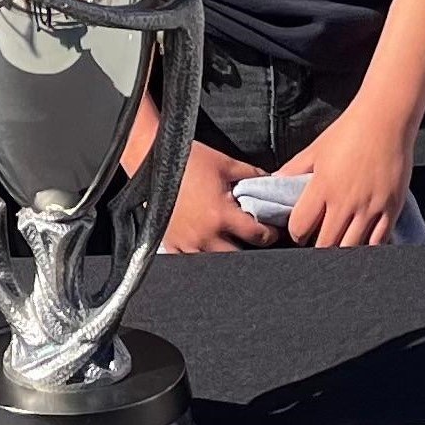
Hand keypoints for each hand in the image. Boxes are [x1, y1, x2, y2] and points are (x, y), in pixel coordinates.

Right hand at [163, 142, 282, 253]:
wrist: (152, 161)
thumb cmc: (187, 160)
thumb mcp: (225, 163)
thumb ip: (252, 175)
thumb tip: (271, 184)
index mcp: (221, 215)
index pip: (258, 236)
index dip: (270, 234)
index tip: (272, 231)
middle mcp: (205, 235)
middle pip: (239, 256)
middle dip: (249, 248)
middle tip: (251, 237)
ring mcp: (187, 243)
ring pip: (216, 263)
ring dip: (226, 254)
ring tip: (228, 240)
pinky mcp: (171, 245)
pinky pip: (191, 262)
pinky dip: (201, 257)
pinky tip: (206, 245)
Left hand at [272, 104, 415, 248]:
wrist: (386, 119)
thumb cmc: (349, 131)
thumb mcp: (315, 149)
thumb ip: (294, 170)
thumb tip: (274, 182)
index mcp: (323, 187)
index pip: (300, 227)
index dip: (296, 233)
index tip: (300, 230)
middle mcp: (346, 202)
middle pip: (326, 244)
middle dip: (317, 247)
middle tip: (318, 241)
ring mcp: (370, 208)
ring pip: (351, 248)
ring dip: (342, 250)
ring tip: (339, 243)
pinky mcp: (392, 209)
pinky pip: (379, 242)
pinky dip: (368, 247)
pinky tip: (362, 243)